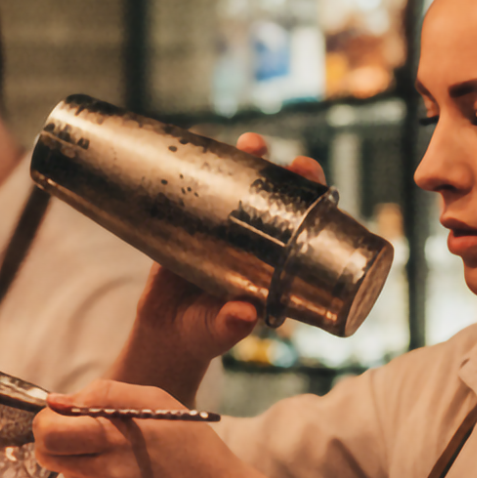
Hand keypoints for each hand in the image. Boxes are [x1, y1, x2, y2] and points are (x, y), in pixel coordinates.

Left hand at [34, 378, 242, 477]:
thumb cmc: (193, 449)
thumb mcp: (158, 402)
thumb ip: (103, 393)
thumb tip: (56, 402)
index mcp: (114, 439)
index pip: (47, 431)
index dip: (49, 420)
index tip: (64, 419)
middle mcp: (104, 476)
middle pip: (47, 455)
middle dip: (57, 442)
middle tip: (85, 440)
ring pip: (70, 477)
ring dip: (86, 467)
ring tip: (128, 467)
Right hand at [111, 134, 328, 398]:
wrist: (166, 332)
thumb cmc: (204, 334)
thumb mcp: (218, 332)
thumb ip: (230, 325)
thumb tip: (243, 314)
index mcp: (275, 262)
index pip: (302, 220)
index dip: (310, 193)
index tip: (307, 171)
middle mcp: (255, 239)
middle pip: (274, 193)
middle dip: (278, 167)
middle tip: (269, 151)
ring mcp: (223, 229)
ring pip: (239, 186)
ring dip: (245, 160)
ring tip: (249, 143)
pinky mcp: (190, 224)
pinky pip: (199, 193)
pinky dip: (200, 170)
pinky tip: (198, 148)